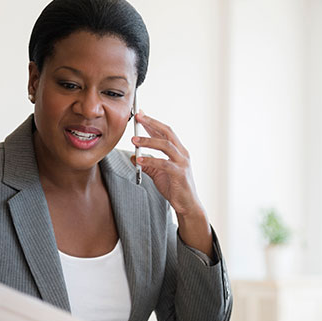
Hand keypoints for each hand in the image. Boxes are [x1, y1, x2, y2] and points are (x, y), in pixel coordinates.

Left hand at [131, 111, 212, 255]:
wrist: (187, 205)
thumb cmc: (176, 188)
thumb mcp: (159, 174)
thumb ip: (148, 164)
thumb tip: (134, 157)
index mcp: (179, 151)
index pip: (166, 132)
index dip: (153, 123)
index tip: (141, 115)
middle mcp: (182, 154)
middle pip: (168, 132)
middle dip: (152, 123)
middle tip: (139, 117)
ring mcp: (183, 163)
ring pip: (166, 145)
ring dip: (149, 140)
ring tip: (134, 140)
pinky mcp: (180, 174)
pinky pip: (164, 164)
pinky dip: (151, 160)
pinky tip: (139, 159)